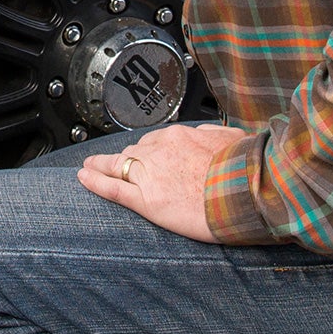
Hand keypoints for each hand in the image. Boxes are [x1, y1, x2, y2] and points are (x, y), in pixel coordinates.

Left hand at [77, 122, 247, 242]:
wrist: (248, 194)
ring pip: (118, 165)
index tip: (145, 153)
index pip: (155, 141)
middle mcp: (160, 151)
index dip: (147, 150)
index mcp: (179, 136)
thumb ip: (215, 134)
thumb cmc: (246, 171)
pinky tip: (84, 178)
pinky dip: (95, 181)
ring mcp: (150, 175)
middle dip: (126, 158)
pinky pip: (113, 187)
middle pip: (134, 151)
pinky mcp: (146, 200)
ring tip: (90, 167)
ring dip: (102, 166)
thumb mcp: (235, 139)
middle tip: (115, 163)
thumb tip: (209, 133)